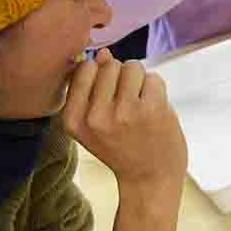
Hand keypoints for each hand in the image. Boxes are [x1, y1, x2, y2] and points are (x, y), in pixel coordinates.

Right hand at [63, 49, 186, 198]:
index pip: (84, 69)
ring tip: (141, 107)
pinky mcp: (151, 109)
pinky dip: (157, 90)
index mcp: (72, 120)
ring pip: (133, 67)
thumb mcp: (94, 122)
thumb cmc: (122, 145)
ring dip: (141, 81)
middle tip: (127, 105)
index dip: (101, 75)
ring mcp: (124, 113)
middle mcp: (95, 117)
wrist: (149, 178)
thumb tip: (103, 53)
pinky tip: (155, 111)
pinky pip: (154, 77)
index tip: (108, 97)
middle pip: (110, 65)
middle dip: (122, 77)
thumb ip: (93, 87)